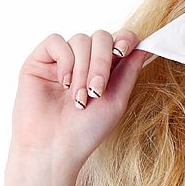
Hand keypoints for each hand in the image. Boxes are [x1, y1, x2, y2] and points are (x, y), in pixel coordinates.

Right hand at [9, 30, 148, 170]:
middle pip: (101, 37)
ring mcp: (62, 60)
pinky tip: (63, 83)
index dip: (125, 39)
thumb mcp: (117, 100)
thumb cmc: (86, 131)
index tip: (123, 52)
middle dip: (102, 61)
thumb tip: (145, 46)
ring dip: (83, 69)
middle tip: (96, 90)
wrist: (54, 148)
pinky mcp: (40, 60)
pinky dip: (64, 60)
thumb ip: (129, 71)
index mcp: (105, 69)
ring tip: (78, 98)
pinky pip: (56, 41)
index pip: (119, 39)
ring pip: (80, 40)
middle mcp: (84, 61)